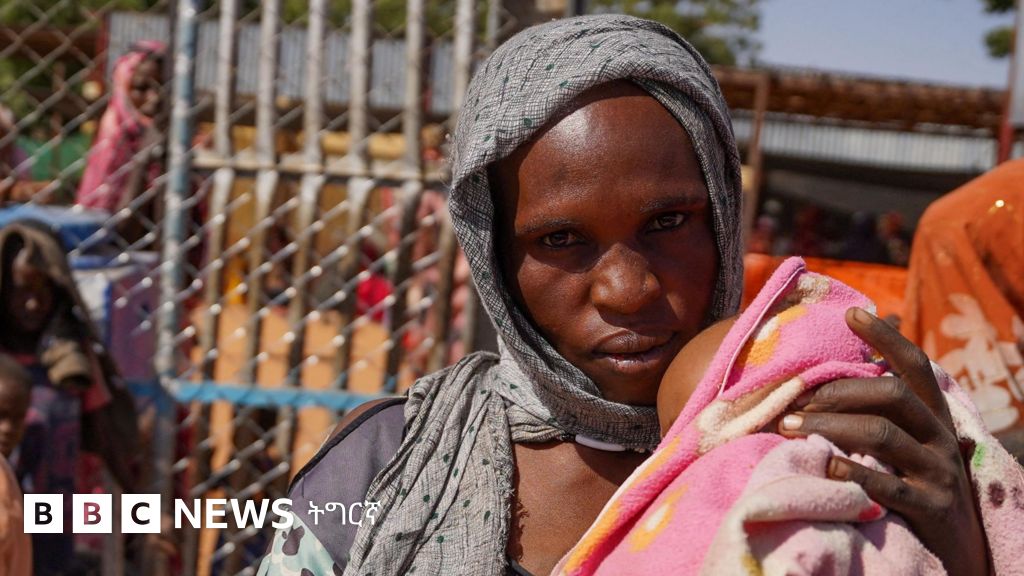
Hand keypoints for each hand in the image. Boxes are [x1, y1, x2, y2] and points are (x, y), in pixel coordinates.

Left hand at [778, 307, 986, 575]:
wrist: (959, 553)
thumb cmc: (917, 486)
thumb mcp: (910, 444)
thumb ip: (884, 410)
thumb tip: (849, 364)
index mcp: (935, 417)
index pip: (915, 366)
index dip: (886, 337)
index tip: (851, 314)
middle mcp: (941, 438)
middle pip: (892, 396)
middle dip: (837, 393)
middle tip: (792, 401)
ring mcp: (938, 473)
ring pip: (882, 435)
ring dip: (829, 427)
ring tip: (788, 429)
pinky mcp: (930, 508)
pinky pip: (886, 484)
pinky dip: (851, 472)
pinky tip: (824, 466)